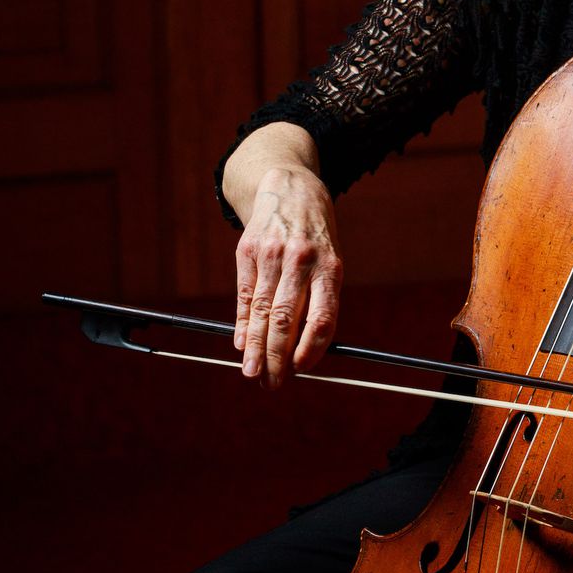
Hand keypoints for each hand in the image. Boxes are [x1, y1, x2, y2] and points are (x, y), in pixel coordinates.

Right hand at [234, 165, 342, 386]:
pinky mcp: (248, 250)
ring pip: (262, 311)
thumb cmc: (316, 238)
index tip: (300, 370)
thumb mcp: (330, 262)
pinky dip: (243, 323)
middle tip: (272, 384)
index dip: (310, 348)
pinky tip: (241, 343)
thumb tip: (304, 351)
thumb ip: (319, 301)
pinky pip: (244, 294)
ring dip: (256, 348)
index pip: (322, 317)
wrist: (291, 189)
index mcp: (330, 267)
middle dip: (277, 357)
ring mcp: (272, 254)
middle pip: (286, 319)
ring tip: (253, 373)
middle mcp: (301, 260)